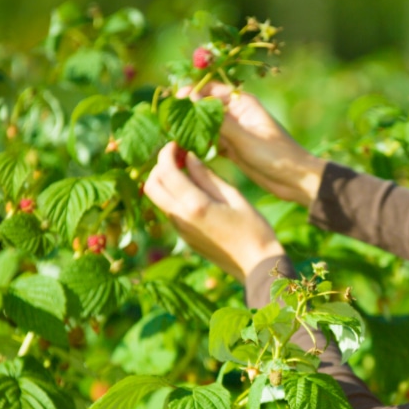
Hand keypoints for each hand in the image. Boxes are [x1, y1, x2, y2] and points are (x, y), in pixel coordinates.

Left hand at [143, 143, 285, 281]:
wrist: (257, 266)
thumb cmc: (254, 229)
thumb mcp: (233, 196)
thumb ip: (207, 176)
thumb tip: (188, 157)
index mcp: (195, 205)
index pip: (166, 171)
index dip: (167, 152)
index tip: (176, 143)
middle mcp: (181, 218)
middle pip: (151, 185)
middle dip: (159, 166)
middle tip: (177, 156)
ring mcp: (181, 230)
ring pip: (158, 199)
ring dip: (165, 182)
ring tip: (185, 171)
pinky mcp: (185, 238)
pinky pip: (170, 211)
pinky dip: (173, 196)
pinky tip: (192, 190)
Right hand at [179, 82, 324, 206]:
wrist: (295, 180)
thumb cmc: (276, 156)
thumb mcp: (245, 138)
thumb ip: (219, 121)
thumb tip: (192, 99)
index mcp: (243, 103)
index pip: (210, 89)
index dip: (191, 93)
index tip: (174, 103)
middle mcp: (237, 114)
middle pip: (205, 107)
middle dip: (188, 113)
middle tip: (168, 123)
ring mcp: (234, 132)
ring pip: (206, 126)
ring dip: (192, 130)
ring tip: (173, 137)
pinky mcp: (232, 148)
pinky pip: (211, 142)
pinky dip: (200, 145)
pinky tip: (186, 151)